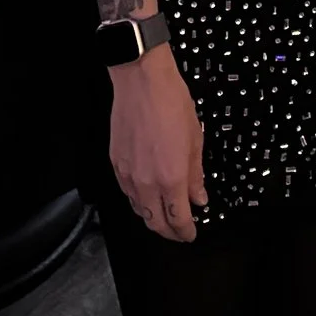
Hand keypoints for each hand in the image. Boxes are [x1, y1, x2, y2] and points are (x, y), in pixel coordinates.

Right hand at [110, 45, 205, 241]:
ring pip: (139, 211)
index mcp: (172, 177)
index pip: (178, 219)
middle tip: (179, 232)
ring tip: (164, 217)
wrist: (141, 81)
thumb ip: (196, 174)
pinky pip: (127, 194)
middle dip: (169, 233)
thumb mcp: (195, 139)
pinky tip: (146, 197)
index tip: (191, 235)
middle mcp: (147, 182)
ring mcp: (128, 175)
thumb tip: (199, 197)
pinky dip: (138, 202)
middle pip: (155, 223)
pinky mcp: (116, 165)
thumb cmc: (171, 103)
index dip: (186, 232)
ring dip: (152, 219)